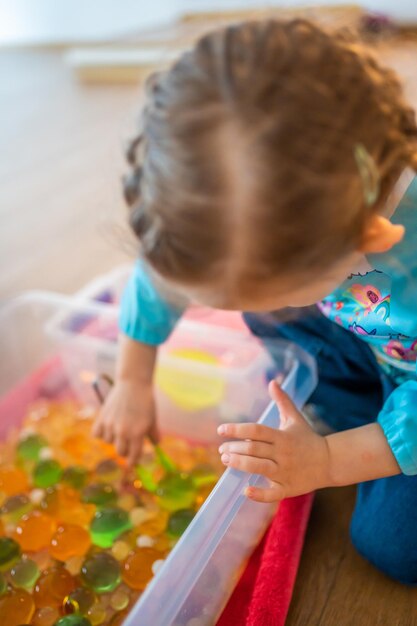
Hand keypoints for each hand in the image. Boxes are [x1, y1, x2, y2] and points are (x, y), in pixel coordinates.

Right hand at [92, 379, 158, 465]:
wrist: (134, 383)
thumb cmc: (146, 401)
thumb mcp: (153, 419)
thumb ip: (154, 434)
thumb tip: (156, 446)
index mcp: (137, 434)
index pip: (134, 456)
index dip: (133, 462)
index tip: (132, 464)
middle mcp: (123, 432)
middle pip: (120, 452)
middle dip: (125, 450)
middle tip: (128, 443)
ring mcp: (110, 425)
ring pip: (108, 442)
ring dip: (113, 439)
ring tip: (119, 428)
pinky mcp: (102, 417)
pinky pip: (97, 434)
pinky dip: (101, 433)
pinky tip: (107, 427)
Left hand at [217, 381, 330, 502]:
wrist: (330, 462)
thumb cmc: (308, 438)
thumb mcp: (295, 418)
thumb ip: (282, 401)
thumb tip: (272, 382)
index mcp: (282, 436)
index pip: (256, 430)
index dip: (237, 429)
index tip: (221, 429)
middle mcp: (283, 453)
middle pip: (254, 449)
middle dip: (235, 449)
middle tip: (221, 450)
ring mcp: (285, 472)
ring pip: (260, 468)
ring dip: (241, 465)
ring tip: (226, 461)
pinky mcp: (289, 489)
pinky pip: (273, 494)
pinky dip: (259, 494)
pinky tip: (245, 491)